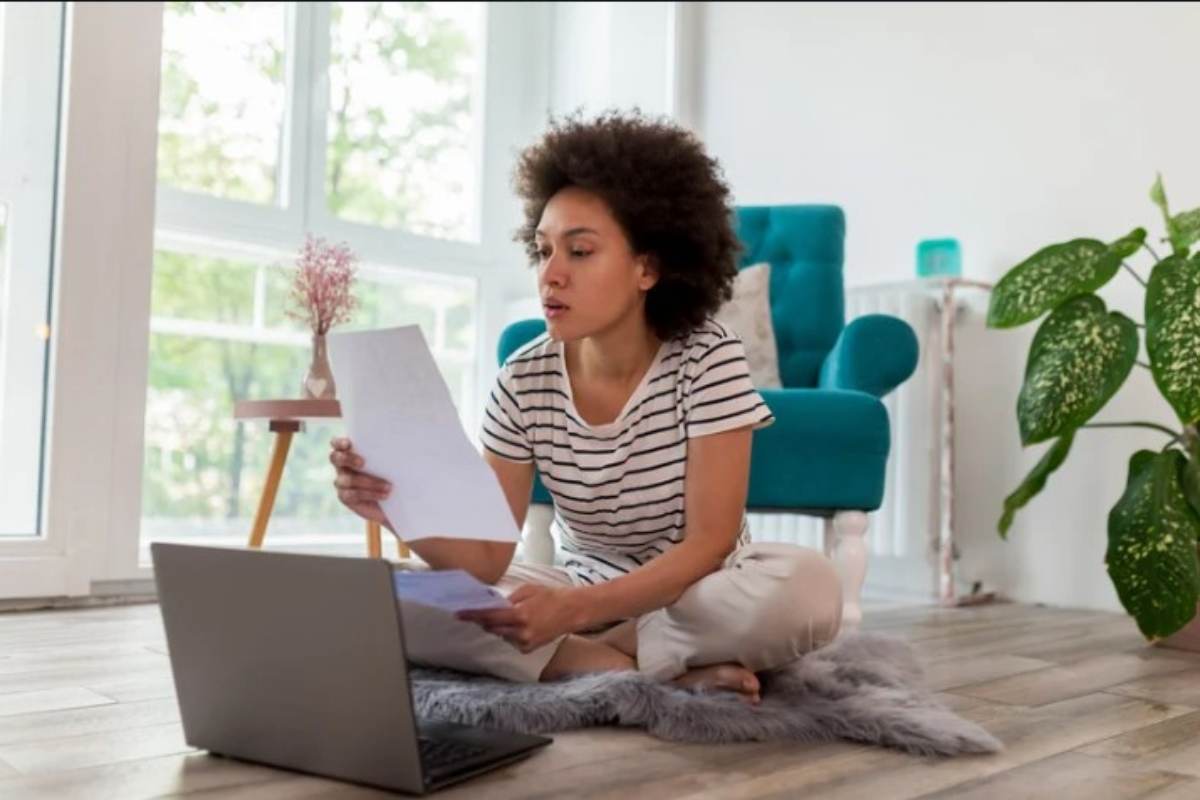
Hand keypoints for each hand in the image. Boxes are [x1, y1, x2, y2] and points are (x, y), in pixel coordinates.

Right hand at [329, 437, 391, 527]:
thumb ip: (388, 451)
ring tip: (389, 486)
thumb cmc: (394, 472)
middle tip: (363, 463)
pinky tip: (385, 495)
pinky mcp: (345, 497)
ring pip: (348, 480)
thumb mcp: (392, 460)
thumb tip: (399, 442)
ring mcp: (341, 482)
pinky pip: (353, 495)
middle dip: (348, 459)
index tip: (349, 444)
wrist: (396, 498)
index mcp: (350, 451)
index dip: (339, 443)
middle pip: (335, 458)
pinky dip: (370, 494)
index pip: (336, 443)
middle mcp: (342, 465)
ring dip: (369, 482)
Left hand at [456, 584, 587, 651]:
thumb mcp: (528, 590)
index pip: (489, 617)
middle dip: (485, 620)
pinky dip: (511, 633)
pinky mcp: (529, 648)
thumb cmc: (552, 596)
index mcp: (520, 614)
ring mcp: (525, 642)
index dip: (472, 616)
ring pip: (501, 635)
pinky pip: (511, 641)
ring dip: (500, 626)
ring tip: (514, 615)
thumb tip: (492, 605)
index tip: (459, 614)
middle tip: (480, 612)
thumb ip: (509, 599)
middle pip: (492, 628)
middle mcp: (521, 632)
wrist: (573, 611)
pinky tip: (523, 624)